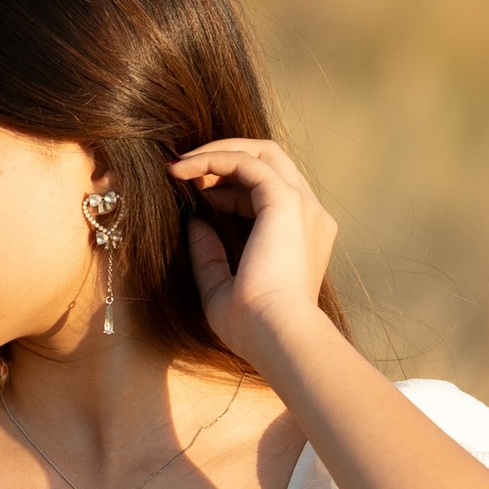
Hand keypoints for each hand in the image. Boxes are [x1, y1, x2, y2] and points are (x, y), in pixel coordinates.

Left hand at [170, 138, 338, 369]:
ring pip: (261, 152)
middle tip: (184, 171)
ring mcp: (303, 205)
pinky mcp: (286, 201)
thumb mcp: (221, 287)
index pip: (270, 192)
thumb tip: (195, 224)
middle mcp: (310, 216)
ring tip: (178, 166)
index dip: (229, 189)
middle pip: (270, 162)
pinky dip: (213, 158)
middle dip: (225, 159)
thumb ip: (210, 255)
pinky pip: (247, 161)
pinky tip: (182, 171)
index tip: (195, 199)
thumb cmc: (252, 327)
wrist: (276, 335)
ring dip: (217, 152)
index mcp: (303, 238)